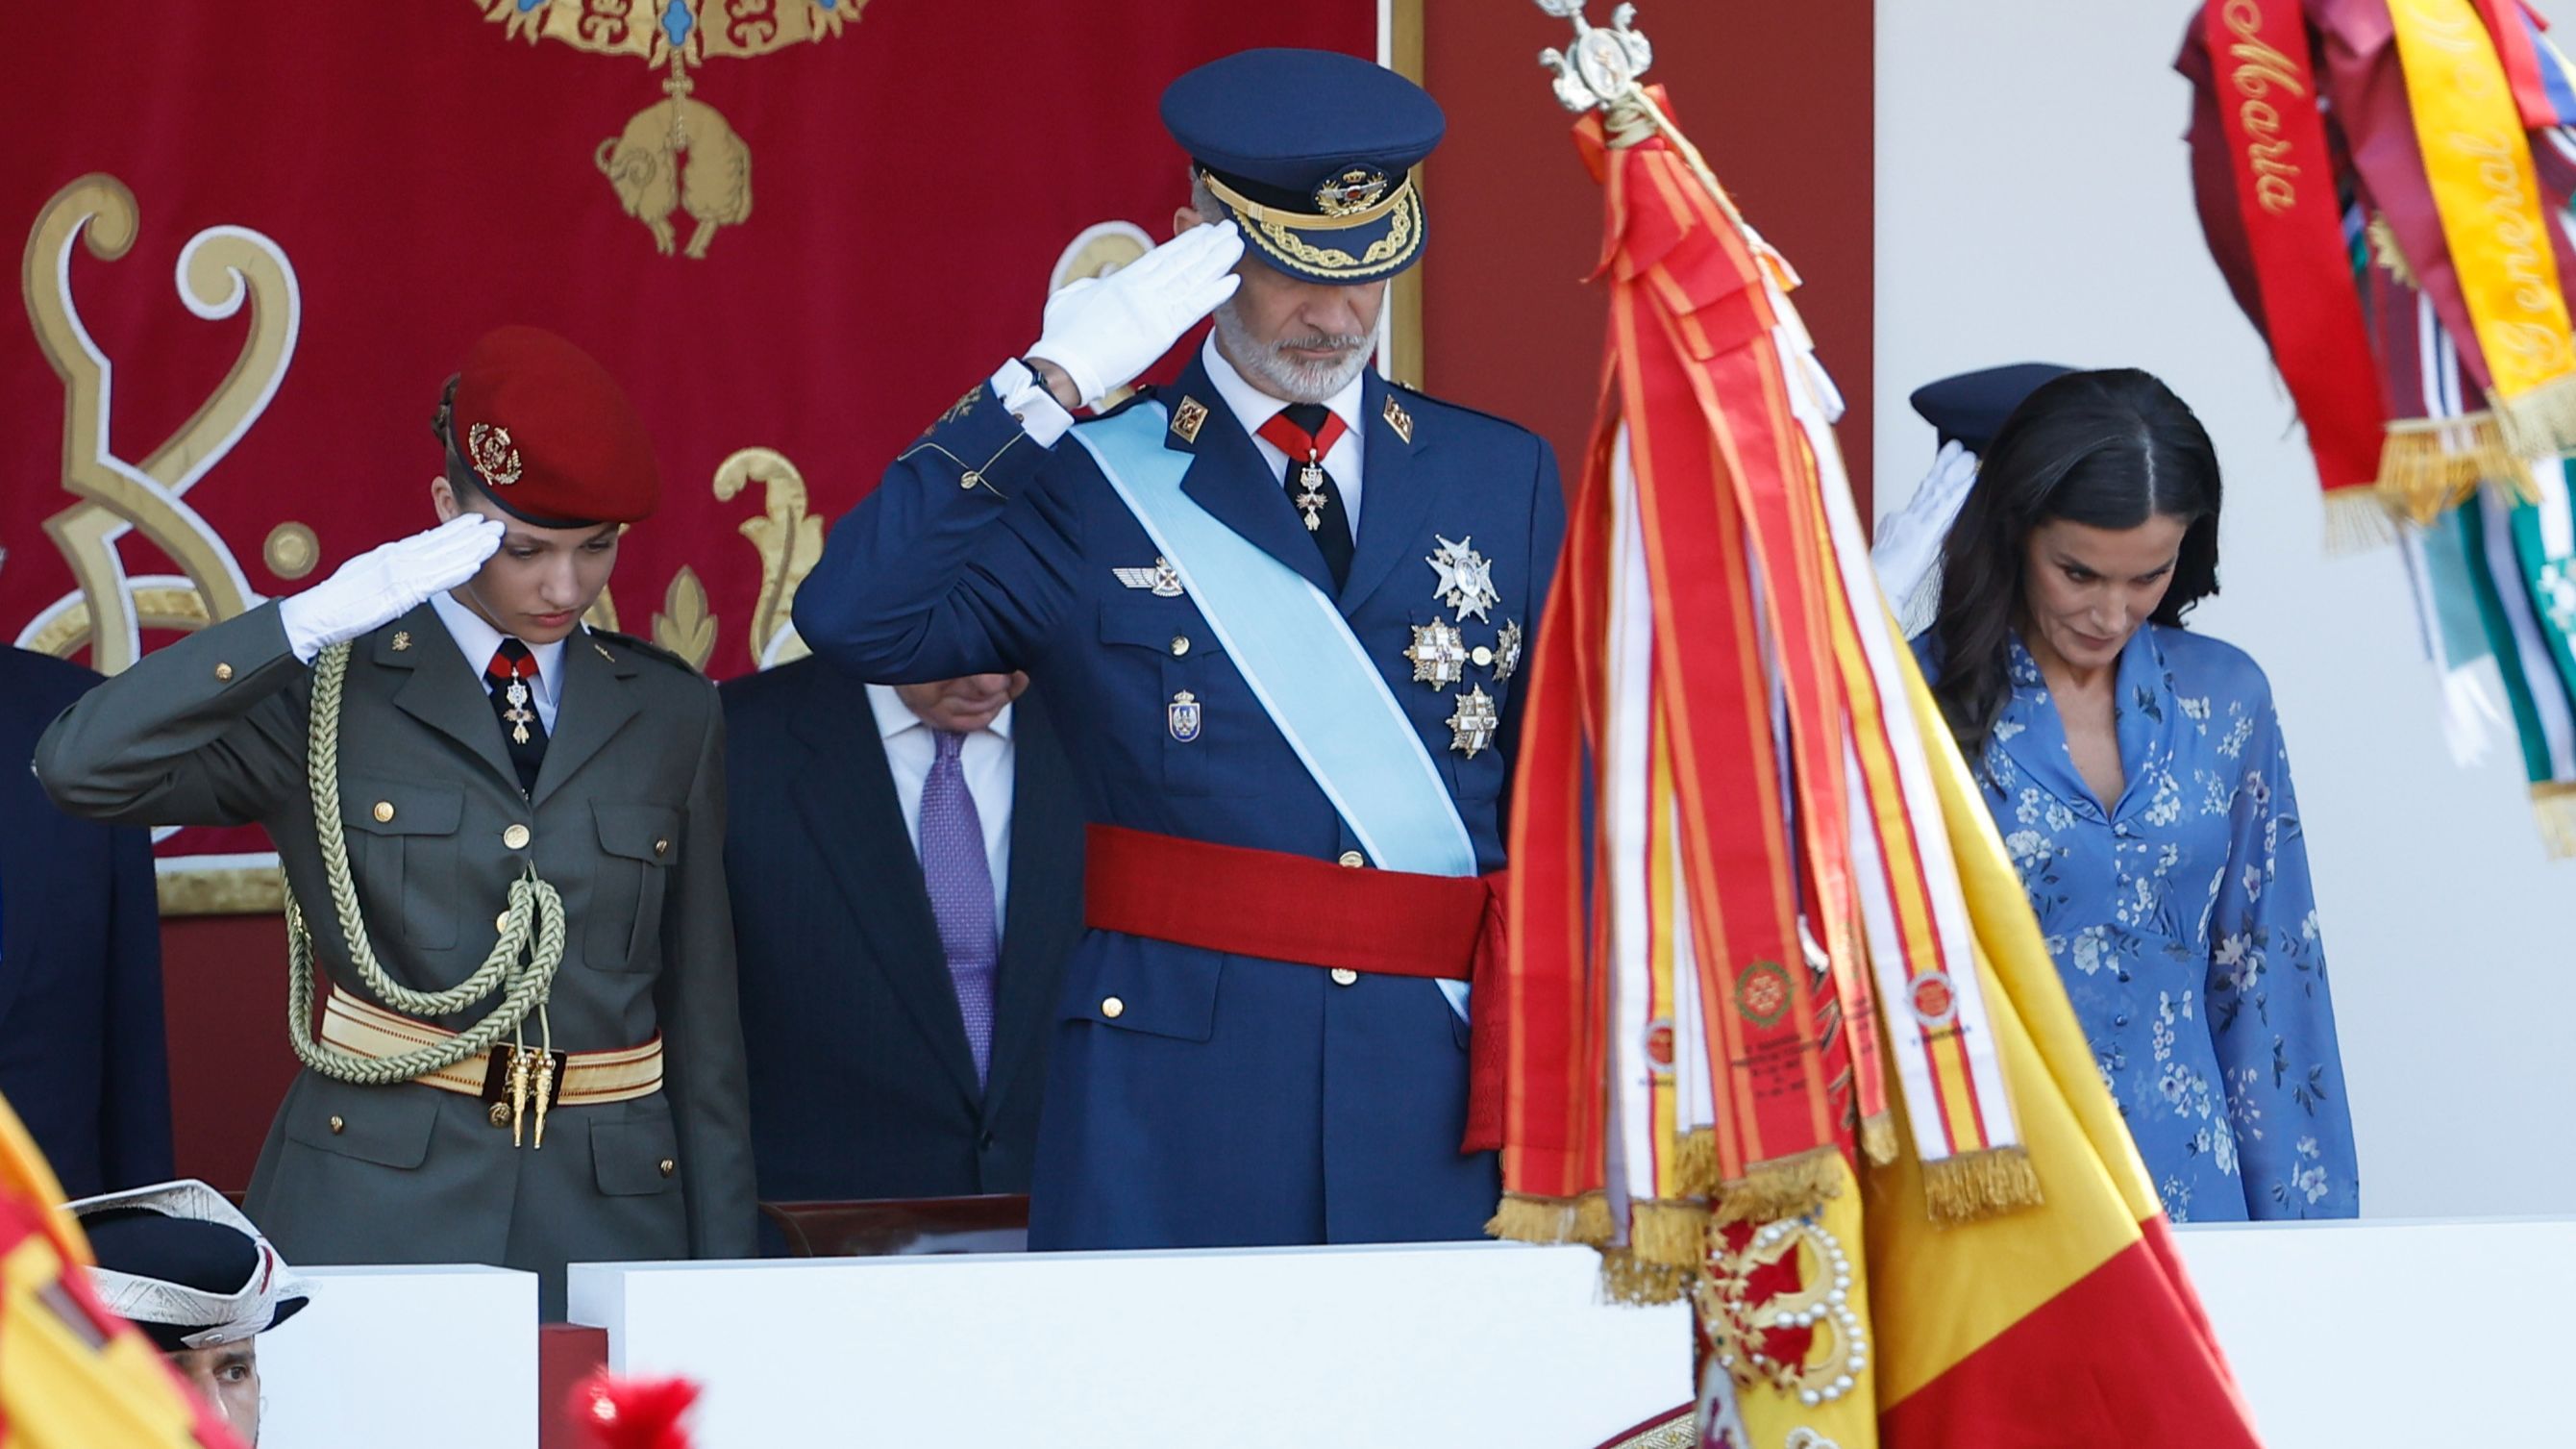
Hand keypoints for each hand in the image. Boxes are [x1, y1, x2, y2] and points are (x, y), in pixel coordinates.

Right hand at [278, 514, 502, 660]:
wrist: (315, 615)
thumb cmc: (338, 603)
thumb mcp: (368, 578)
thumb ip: (391, 571)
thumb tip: (410, 567)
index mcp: (388, 555)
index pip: (427, 540)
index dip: (454, 530)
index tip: (475, 521)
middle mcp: (395, 558)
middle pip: (440, 543)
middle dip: (469, 533)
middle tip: (495, 522)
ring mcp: (397, 573)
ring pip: (443, 557)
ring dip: (471, 547)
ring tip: (494, 537)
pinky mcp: (398, 592)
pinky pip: (433, 580)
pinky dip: (455, 570)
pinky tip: (474, 564)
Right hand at [1029, 221, 1243, 407]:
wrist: (1067, 366)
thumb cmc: (1064, 335)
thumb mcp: (1073, 295)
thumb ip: (1095, 284)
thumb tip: (1106, 280)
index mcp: (1123, 281)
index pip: (1162, 256)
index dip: (1186, 242)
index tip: (1204, 232)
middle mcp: (1143, 290)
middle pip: (1183, 262)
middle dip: (1208, 245)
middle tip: (1229, 230)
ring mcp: (1154, 309)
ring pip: (1192, 279)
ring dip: (1217, 261)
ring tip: (1235, 245)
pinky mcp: (1163, 332)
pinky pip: (1194, 309)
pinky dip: (1214, 293)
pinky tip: (1232, 280)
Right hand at [1870, 440, 1978, 611]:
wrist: (1872, 593)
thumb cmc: (1879, 585)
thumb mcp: (1883, 556)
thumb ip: (1889, 536)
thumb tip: (1891, 523)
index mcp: (1898, 526)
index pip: (1921, 497)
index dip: (1934, 478)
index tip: (1947, 462)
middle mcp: (1906, 520)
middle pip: (1928, 488)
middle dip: (1944, 467)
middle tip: (1959, 448)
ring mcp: (1914, 525)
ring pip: (1937, 493)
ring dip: (1954, 474)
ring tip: (1968, 456)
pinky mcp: (1923, 535)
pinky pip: (1944, 510)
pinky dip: (1958, 494)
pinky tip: (1970, 481)